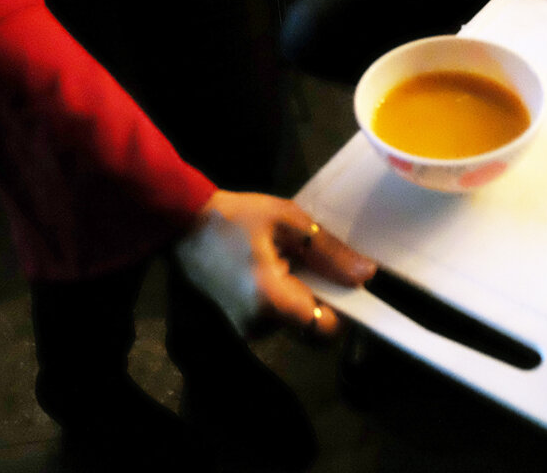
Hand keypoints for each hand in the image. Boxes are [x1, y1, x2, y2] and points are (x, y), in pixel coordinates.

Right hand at [173, 190, 375, 338]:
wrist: (180, 222)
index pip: (325, 329)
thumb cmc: (235, 216)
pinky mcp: (233, 323)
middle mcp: (257, 324)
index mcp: (272, 300)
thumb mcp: (287, 221)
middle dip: (317, 295)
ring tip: (282, 258)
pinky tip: (264, 267)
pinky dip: (276, 295)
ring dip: (295, 293)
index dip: (344, 311)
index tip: (347, 286)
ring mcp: (242, 328)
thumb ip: (328, 251)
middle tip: (309, 261)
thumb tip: (366, 275)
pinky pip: (270, 316)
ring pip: (289, 319)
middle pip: (308, 324)